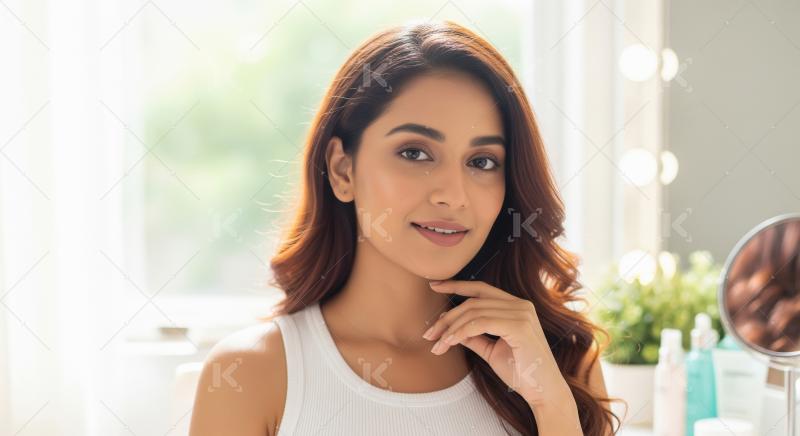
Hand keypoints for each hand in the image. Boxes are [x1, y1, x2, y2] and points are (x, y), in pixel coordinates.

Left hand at [423, 280, 572, 407]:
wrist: (544, 392)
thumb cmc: (521, 372)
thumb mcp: (491, 351)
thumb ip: (474, 336)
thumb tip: (451, 328)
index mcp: (516, 306)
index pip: (481, 288)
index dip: (456, 285)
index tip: (434, 286)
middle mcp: (520, 305)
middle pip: (472, 302)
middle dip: (447, 318)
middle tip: (429, 334)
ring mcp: (522, 314)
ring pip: (474, 312)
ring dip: (450, 328)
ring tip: (436, 344)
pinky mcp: (520, 326)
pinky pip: (481, 323)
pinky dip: (461, 332)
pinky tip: (449, 343)